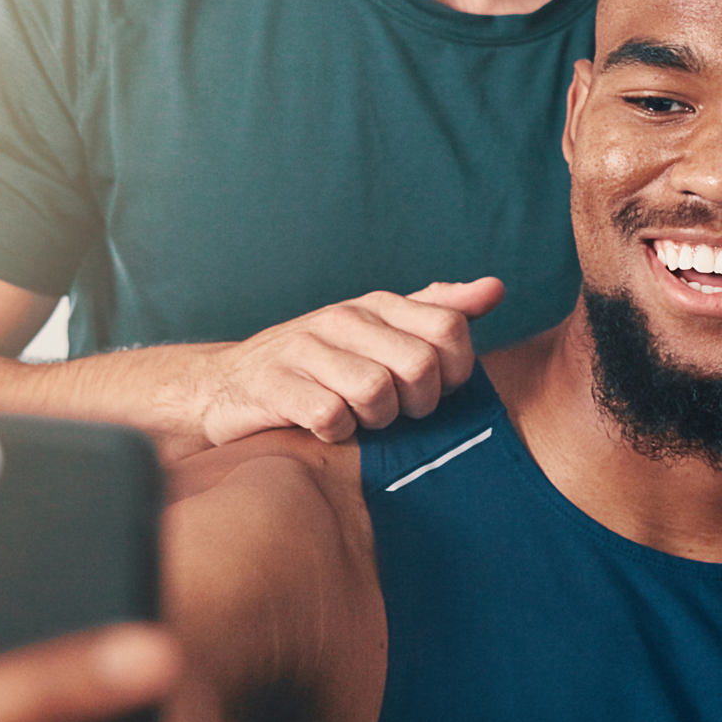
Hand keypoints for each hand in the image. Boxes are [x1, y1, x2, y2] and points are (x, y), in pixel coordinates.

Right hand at [171, 278, 503, 448]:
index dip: (457, 369)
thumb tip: (495, 289)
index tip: (437, 390)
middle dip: (418, 403)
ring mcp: (304, 350)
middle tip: (397, 412)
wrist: (226, 386)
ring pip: (377, 392)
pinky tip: (328, 429)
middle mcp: (342, 319)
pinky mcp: (273, 386)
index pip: (449, 327)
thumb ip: (439, 312)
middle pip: (420, 365)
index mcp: (376, 306)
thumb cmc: (320, 365)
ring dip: (376, 420)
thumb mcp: (381, 333)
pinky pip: (331, 416)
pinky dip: (337, 433)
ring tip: (361, 419)